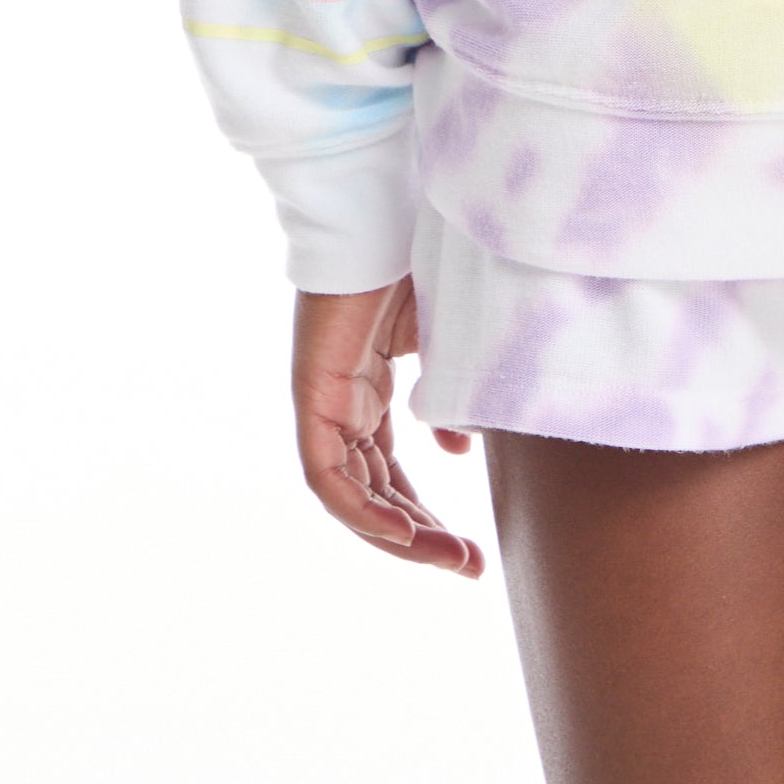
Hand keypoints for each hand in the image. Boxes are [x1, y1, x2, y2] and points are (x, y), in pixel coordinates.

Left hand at [291, 279, 483, 574]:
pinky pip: (328, 478)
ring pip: (353, 497)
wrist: (381, 217)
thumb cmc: (412, 264)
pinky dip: (362, 511)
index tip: (471, 548)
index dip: (425, 515)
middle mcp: (343, 408)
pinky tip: (402, 533)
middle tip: (468, 566)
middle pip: (374, 495)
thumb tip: (460, 448)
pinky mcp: (312, 400)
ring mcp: (325, 406)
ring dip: (400, 535)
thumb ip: (449, 397)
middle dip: (420, 537)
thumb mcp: (442, 342)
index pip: (389, 475)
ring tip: (450, 558)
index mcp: (368, 395)